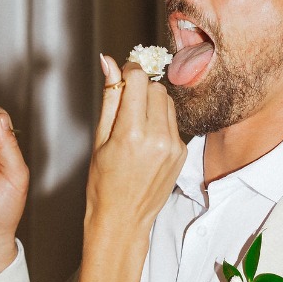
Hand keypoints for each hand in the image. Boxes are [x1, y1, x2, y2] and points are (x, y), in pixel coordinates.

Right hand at [86, 57, 185, 239]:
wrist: (123, 219)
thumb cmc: (103, 182)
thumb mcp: (99, 139)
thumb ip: (110, 98)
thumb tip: (109, 62)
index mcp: (132, 133)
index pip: (139, 79)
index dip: (129, 72)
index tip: (121, 78)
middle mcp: (158, 138)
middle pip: (156, 87)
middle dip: (140, 89)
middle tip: (125, 106)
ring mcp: (174, 146)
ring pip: (168, 102)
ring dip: (151, 104)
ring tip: (135, 126)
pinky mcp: (182, 152)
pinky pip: (173, 122)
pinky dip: (160, 123)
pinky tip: (146, 142)